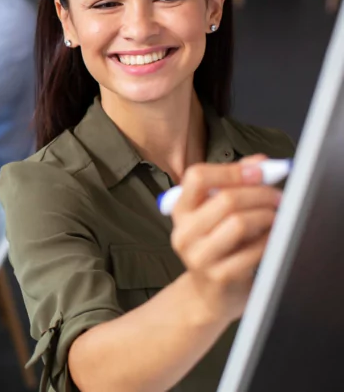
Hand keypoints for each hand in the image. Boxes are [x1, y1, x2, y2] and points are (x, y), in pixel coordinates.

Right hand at [169, 155, 281, 324]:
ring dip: (266, 215)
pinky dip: (269, 239)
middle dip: (260, 193)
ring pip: (239, 222)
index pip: (196, 177)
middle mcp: (184, 232)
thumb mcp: (216, 215)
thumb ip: (233, 185)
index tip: (259, 171)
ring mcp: (199, 256)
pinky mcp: (219, 275)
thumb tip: (260, 162)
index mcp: (180, 211)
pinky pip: (253, 249)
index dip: (231, 170)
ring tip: (275, 217)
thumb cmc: (217, 248)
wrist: (209, 295)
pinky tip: (271, 238)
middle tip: (278, 196)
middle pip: (224, 199)